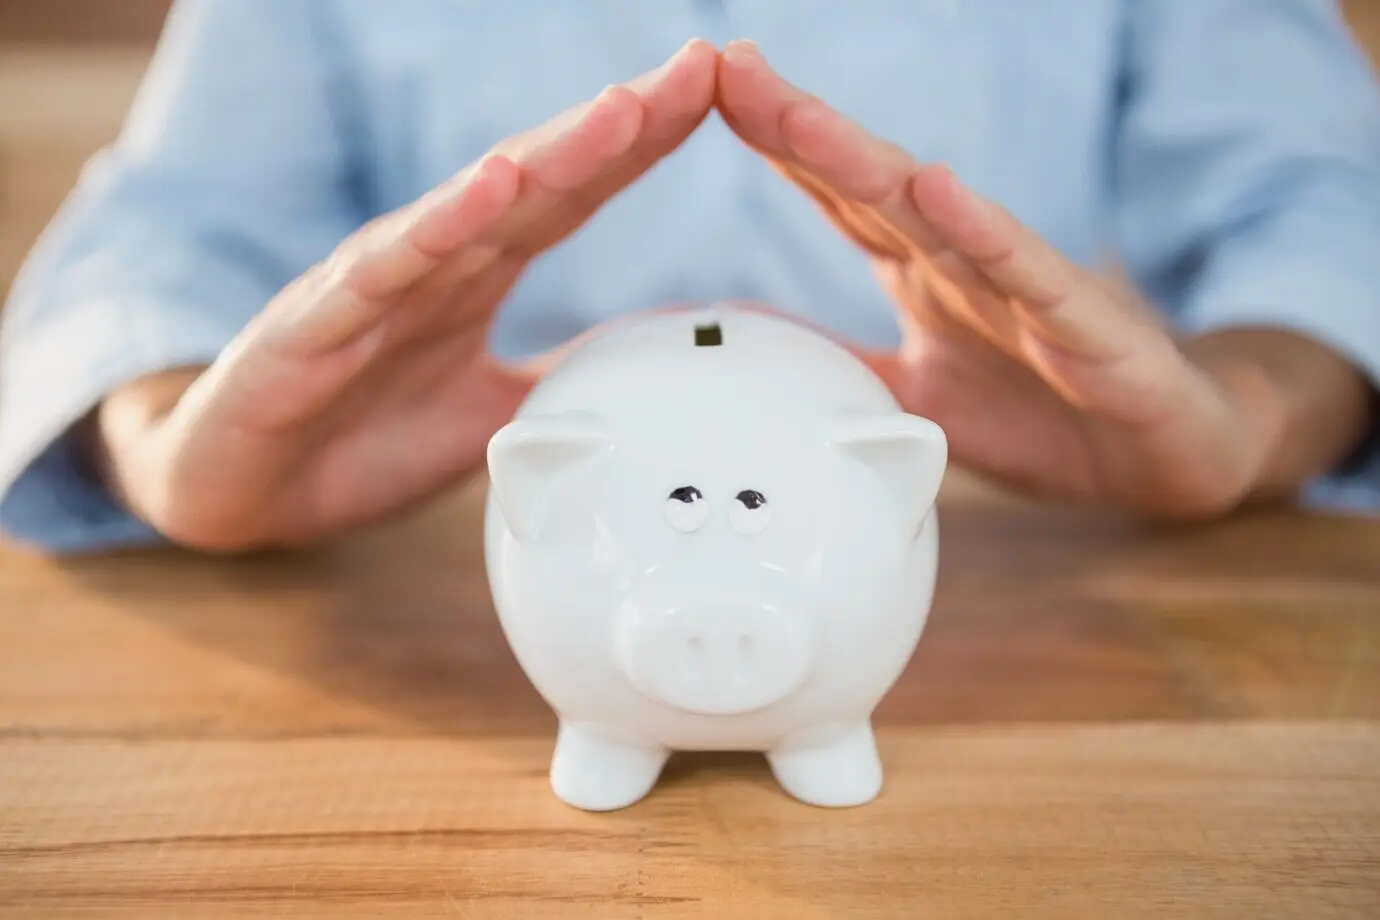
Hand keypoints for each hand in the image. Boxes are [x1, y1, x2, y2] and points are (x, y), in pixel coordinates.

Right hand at [95, 39, 716, 550]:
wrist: (245, 493)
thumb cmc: (362, 442)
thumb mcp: (494, 417)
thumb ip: (563, 380)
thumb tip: (650, 367)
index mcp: (477, 274)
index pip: (574, 195)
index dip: (643, 147)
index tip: (713, 94)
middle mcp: (434, 260)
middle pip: (540, 178)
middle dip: (622, 125)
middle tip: (697, 71)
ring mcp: (375, 284)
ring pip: (473, 206)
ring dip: (551, 156)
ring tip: (622, 111)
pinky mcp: (314, 325)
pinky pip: (383, 270)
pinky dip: (439, 226)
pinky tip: (492, 187)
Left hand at [716, 40, 1371, 518]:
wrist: (1162, 457)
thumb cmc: (1042, 414)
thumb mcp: (916, 399)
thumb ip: (844, 368)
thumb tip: (759, 353)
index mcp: (925, 270)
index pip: (840, 197)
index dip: (778, 147)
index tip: (712, 95)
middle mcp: (966, 260)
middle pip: (870, 183)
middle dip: (799, 127)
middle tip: (731, 71)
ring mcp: (1025, 285)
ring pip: (936, 214)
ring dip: (866, 163)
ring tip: (800, 118)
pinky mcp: (1085, 326)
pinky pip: (1029, 275)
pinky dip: (984, 232)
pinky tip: (940, 190)